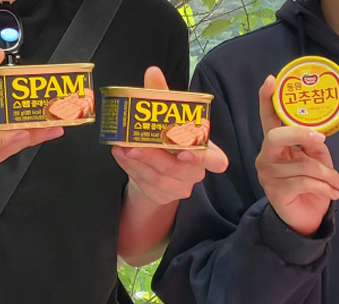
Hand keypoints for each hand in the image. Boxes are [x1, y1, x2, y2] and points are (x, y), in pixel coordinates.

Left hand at [112, 66, 227, 204]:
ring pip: (160, 179)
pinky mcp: (163, 196)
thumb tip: (153, 72)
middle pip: (180, 170)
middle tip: (134, 145)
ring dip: (138, 164)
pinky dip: (132, 170)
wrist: (155, 167)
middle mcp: (196, 172)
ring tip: (122, 148)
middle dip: (155, 157)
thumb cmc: (167, 138)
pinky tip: (121, 156)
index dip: (203, 159)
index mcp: (206, 151)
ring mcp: (180, 187)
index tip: (184, 154)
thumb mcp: (166, 116)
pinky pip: (147, 186)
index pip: (217, 162)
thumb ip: (163, 96)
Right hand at [256, 75, 338, 235]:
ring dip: (328, 175)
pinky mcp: (275, 192)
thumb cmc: (309, 185)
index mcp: (275, 144)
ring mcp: (268, 174)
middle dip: (300, 134)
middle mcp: (266, 156)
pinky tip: (335, 193)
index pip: (267, 118)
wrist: (303, 219)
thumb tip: (318, 136)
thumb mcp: (316, 160)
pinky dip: (325, 187)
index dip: (267, 99)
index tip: (271, 80)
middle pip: (276, 136)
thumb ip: (314, 145)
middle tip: (320, 140)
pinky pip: (305, 182)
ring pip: (302, 165)